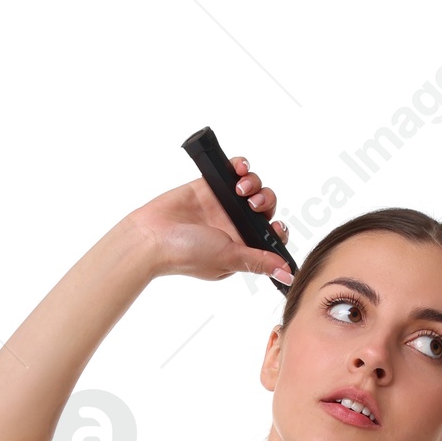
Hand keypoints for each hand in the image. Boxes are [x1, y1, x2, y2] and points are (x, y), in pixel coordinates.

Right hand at [128, 156, 291, 287]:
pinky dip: (241, 165)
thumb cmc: (187, 253)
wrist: (153, 234)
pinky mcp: (212, 185)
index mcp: (241, 248)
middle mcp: (234, 226)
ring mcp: (223, 204)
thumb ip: (259, 261)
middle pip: (265, 209)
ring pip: (253, 187)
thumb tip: (287, 275)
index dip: (277, 229)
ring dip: (254, 183)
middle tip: (254, 204)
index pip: (270, 237)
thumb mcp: (230, 257)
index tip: (274, 226)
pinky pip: (234, 170)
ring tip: (242, 188)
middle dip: (266, 202)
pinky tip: (239, 168)